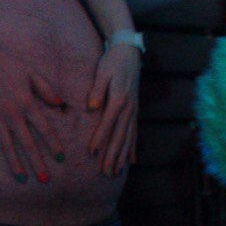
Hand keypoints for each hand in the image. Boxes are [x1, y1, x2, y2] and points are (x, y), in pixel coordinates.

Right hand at [0, 30, 65, 180]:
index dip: (53, 144)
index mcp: (27, 103)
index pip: (44, 129)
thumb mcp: (31, 73)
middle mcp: (12, 113)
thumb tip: (62, 105)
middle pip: (27, 143)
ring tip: (23, 179)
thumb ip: (47, 90)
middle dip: (37, 163)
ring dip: (16, 164)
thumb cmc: (7, 63)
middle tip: (45, 180)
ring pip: (7, 146)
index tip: (61, 158)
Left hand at [86, 43, 139, 175]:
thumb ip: (97, 89)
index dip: (100, 138)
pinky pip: (134, 133)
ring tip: (116, 172)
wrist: (129, 52)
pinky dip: (132, 147)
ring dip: (122, 156)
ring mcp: (133, 110)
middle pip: (120, 135)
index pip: (108, 122)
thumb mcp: (102, 71)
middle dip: (112, 155)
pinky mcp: (134, 111)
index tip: (91, 153)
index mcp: (119, 98)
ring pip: (128, 137)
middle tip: (105, 172)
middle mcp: (128, 107)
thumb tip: (91, 106)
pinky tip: (131, 161)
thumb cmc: (112, 62)